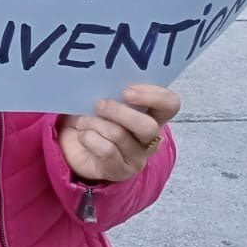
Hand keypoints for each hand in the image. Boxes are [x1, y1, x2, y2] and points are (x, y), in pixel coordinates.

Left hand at [57, 83, 179, 183]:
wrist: (76, 145)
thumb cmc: (95, 115)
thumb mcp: (105, 97)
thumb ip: (112, 88)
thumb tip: (103, 75)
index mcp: (153, 114)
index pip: (170, 104)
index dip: (153, 96)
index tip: (126, 91)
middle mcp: (151, 138)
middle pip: (148, 127)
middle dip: (118, 112)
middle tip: (99, 104)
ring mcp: (137, 157)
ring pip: (120, 136)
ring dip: (95, 123)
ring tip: (82, 121)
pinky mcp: (120, 170)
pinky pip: (106, 151)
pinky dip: (89, 138)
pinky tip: (83, 135)